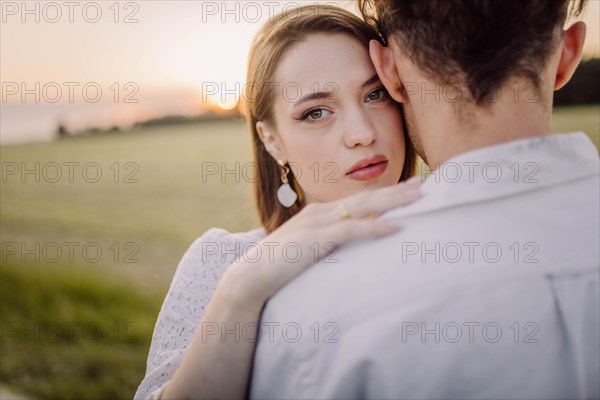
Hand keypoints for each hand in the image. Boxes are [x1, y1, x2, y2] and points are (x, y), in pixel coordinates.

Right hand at [223, 177, 421, 302]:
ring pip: (362, 208)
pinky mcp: (316, 239)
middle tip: (422, 184)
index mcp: (319, 213)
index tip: (406, 189)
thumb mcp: (306, 247)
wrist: (251, 275)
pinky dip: (376, 228)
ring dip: (392, 202)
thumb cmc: (279, 264)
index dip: (383, 194)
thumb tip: (346, 243)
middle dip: (394, 190)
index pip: (357, 200)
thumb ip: (325, 241)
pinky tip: (397, 227)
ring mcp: (318, 223)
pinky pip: (352, 230)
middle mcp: (321, 212)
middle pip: (365, 197)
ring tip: (417, 196)